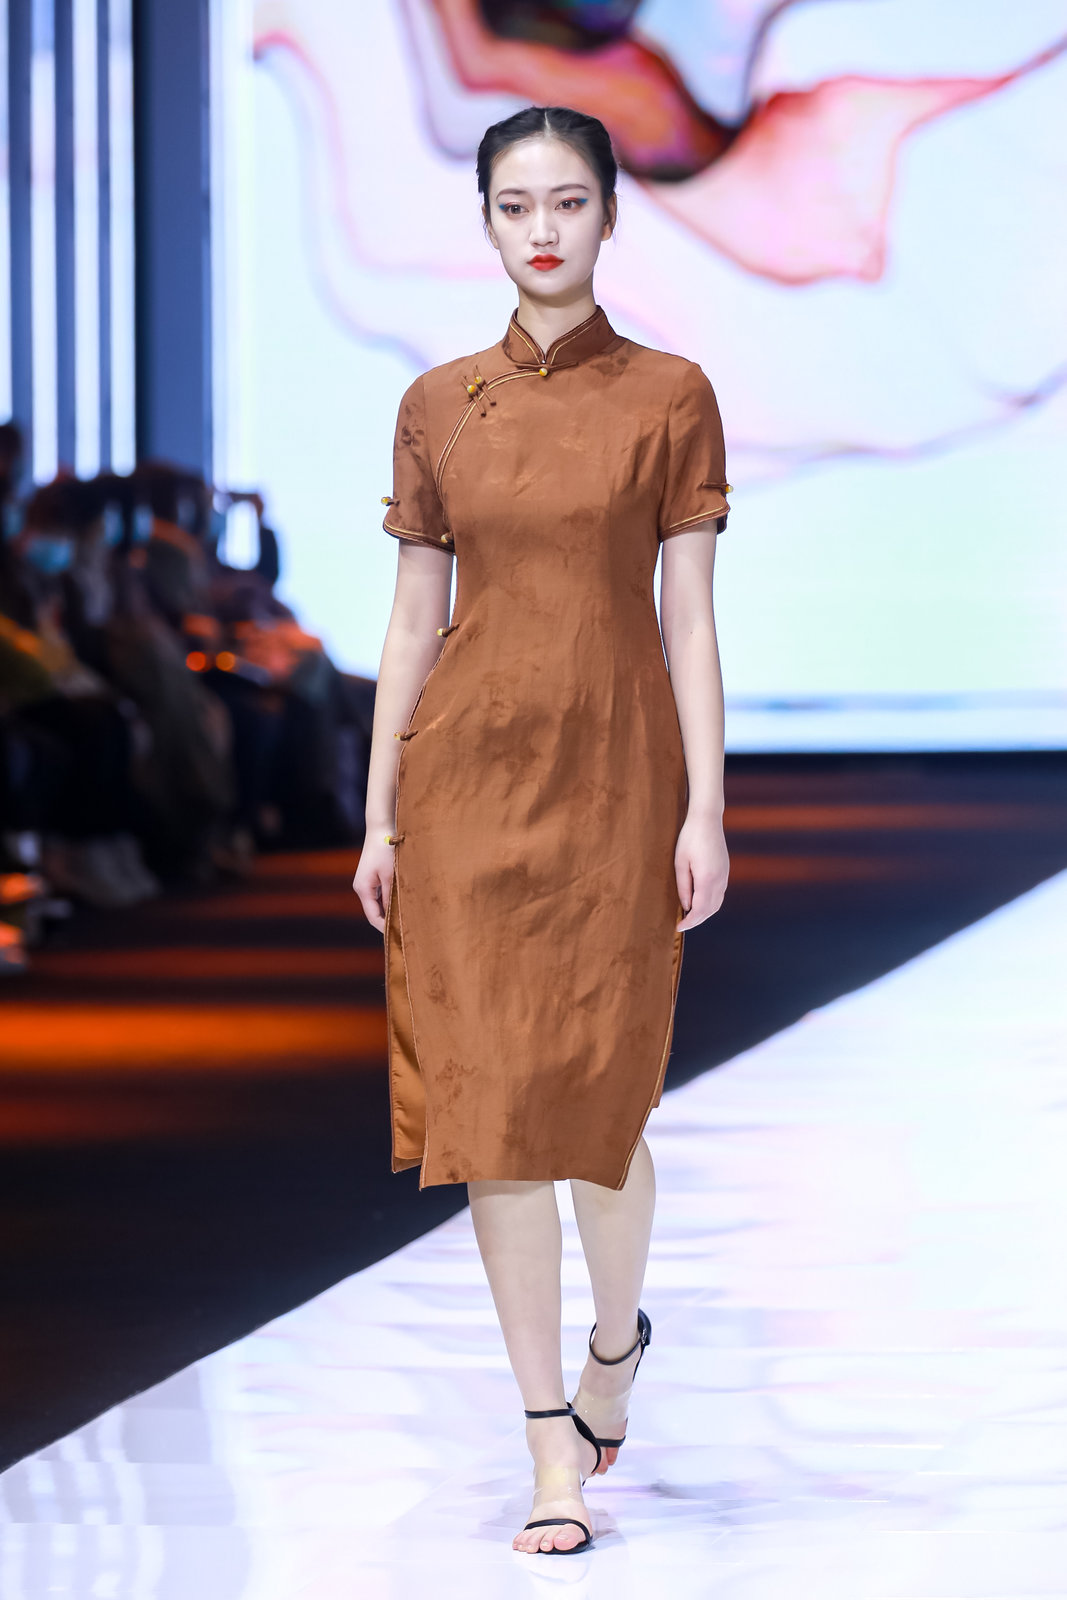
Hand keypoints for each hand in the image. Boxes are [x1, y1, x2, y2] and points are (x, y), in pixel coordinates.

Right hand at [352, 832, 396, 933]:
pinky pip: (380, 894)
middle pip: (374, 912)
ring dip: (389, 910)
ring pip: (378, 903)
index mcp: (363, 889)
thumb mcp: (391, 875)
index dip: (384, 928)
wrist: (381, 828)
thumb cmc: (387, 850)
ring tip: (406, 919)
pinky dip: (389, 900)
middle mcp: (362, 887)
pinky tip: (402, 903)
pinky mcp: (372, 876)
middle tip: (405, 931)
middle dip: (388, 922)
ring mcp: (366, 882)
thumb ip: (391, 897)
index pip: (373, 917)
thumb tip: (394, 916)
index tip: (399, 937)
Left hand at [674, 811, 728, 930]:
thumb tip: (686, 906)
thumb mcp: (680, 862)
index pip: (700, 909)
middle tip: (683, 925)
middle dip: (697, 920)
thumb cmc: (689, 838)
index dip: (690, 921)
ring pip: (717, 903)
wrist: (707, 819)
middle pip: (710, 910)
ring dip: (705, 913)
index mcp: (707, 878)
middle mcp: (719, 880)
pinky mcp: (725, 871)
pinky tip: (699, 902)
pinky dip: (710, 903)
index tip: (679, 927)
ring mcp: (725, 875)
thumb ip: (683, 886)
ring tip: (690, 916)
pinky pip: (720, 894)